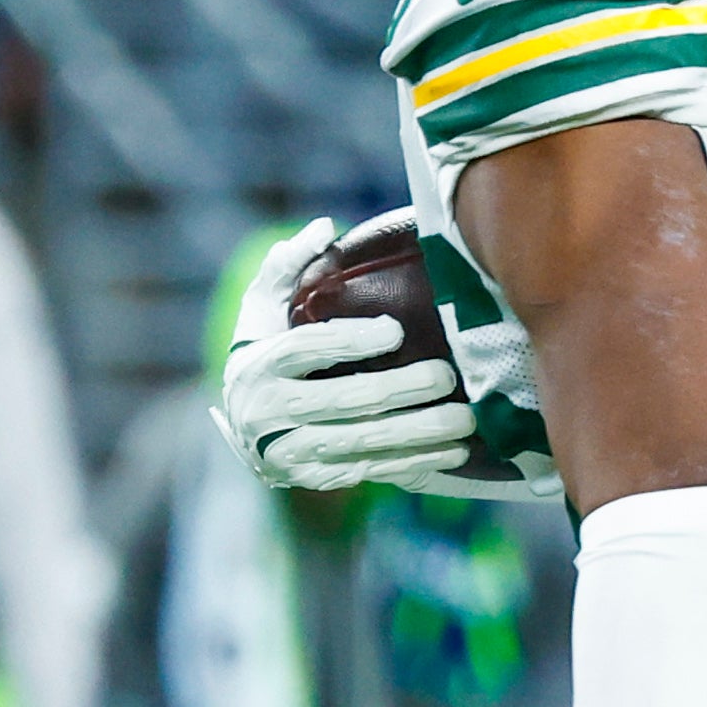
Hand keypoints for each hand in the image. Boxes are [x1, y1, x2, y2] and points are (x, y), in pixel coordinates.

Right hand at [217, 218, 482, 493]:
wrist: (241, 426)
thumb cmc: (263, 351)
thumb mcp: (262, 305)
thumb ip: (288, 265)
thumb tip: (324, 227)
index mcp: (260, 364)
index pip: (307, 350)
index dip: (351, 341)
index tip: (395, 330)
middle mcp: (270, 412)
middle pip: (343, 401)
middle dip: (400, 390)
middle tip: (446, 375)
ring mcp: (290, 452)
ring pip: (362, 443)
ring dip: (419, 434)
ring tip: (465, 420)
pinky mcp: (313, 479)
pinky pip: (369, 471)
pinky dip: (414, 462)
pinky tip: (453, 451)